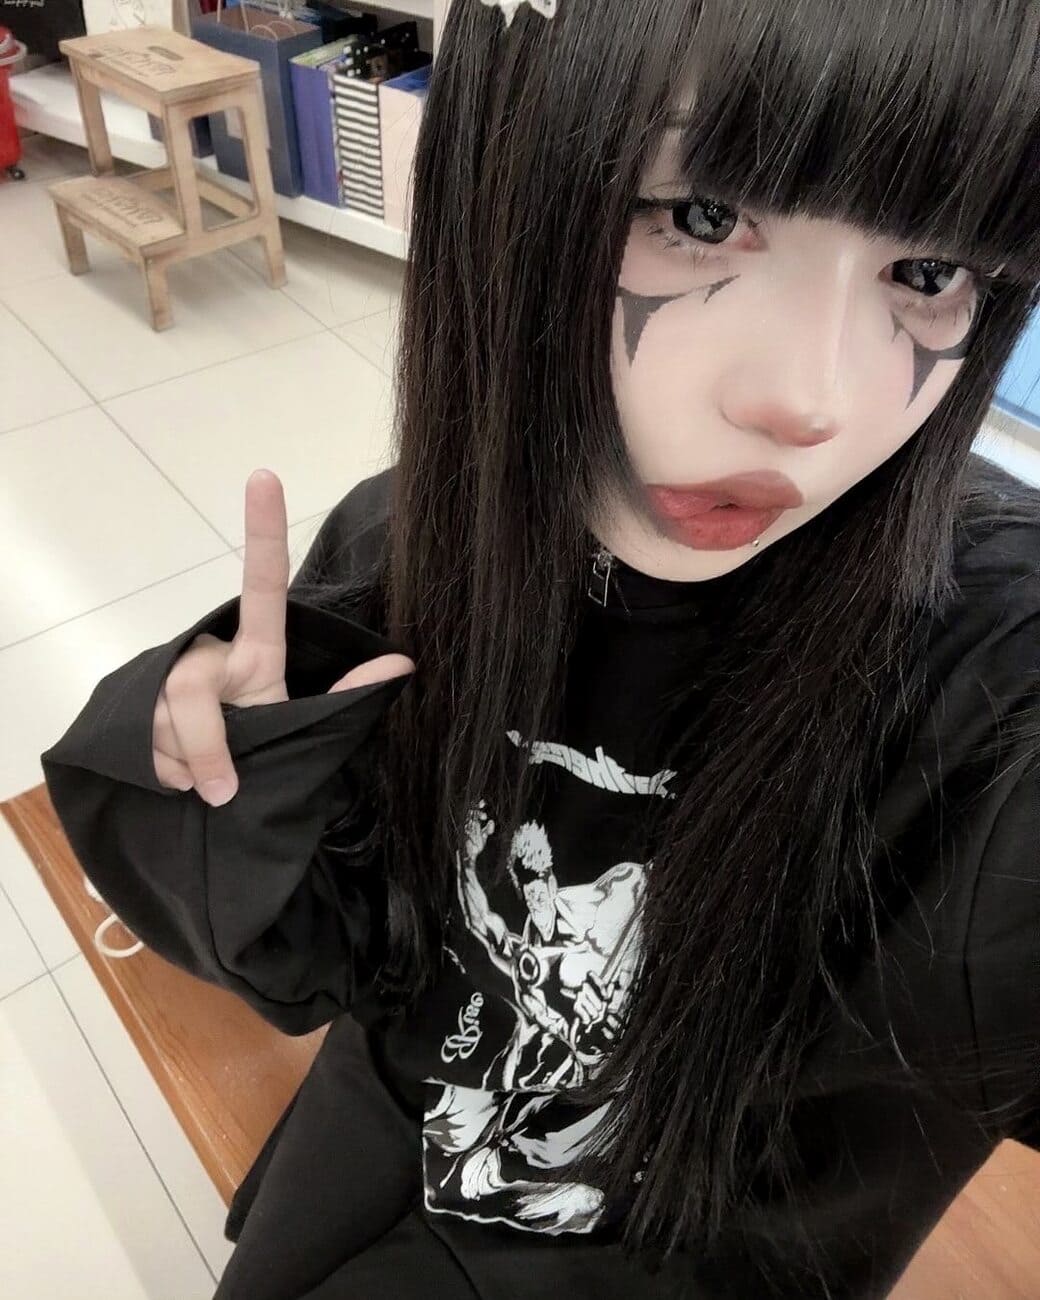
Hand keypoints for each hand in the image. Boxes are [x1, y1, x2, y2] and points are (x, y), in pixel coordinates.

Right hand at [151, 469, 414, 806]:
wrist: (217, 805)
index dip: (263, 531)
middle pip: (191, 687)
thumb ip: (345, 697)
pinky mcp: (130, 713)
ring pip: (164, 721)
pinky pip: (144, 746)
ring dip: (188, 766)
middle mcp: (206, 655)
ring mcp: (164, 683)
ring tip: (207, 782)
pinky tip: (178, 781)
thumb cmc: (267, 759)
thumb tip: (404, 662)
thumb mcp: (304, 729)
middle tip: (224, 789)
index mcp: (256, 653)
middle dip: (207, 744)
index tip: (265, 476)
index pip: (262, 586)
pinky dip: (166, 777)